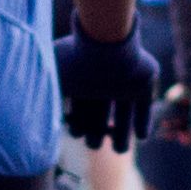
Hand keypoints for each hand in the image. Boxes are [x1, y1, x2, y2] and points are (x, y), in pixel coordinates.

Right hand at [56, 24, 161, 149]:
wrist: (107, 39)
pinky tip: (142, 136)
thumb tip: (46, 123)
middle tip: (94, 145)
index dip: (78, 125)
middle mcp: (103, 82)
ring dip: (123, 134)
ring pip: (124, 114)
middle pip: (101, 114)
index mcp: (83, 80)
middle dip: (97, 133)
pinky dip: (144, 122)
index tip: (76, 133)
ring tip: (120, 150)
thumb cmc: (77, 59)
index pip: (80, 110)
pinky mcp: (144, 83)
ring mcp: (125, 83)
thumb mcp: (53, 78)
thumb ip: (48, 101)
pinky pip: (145, 107)